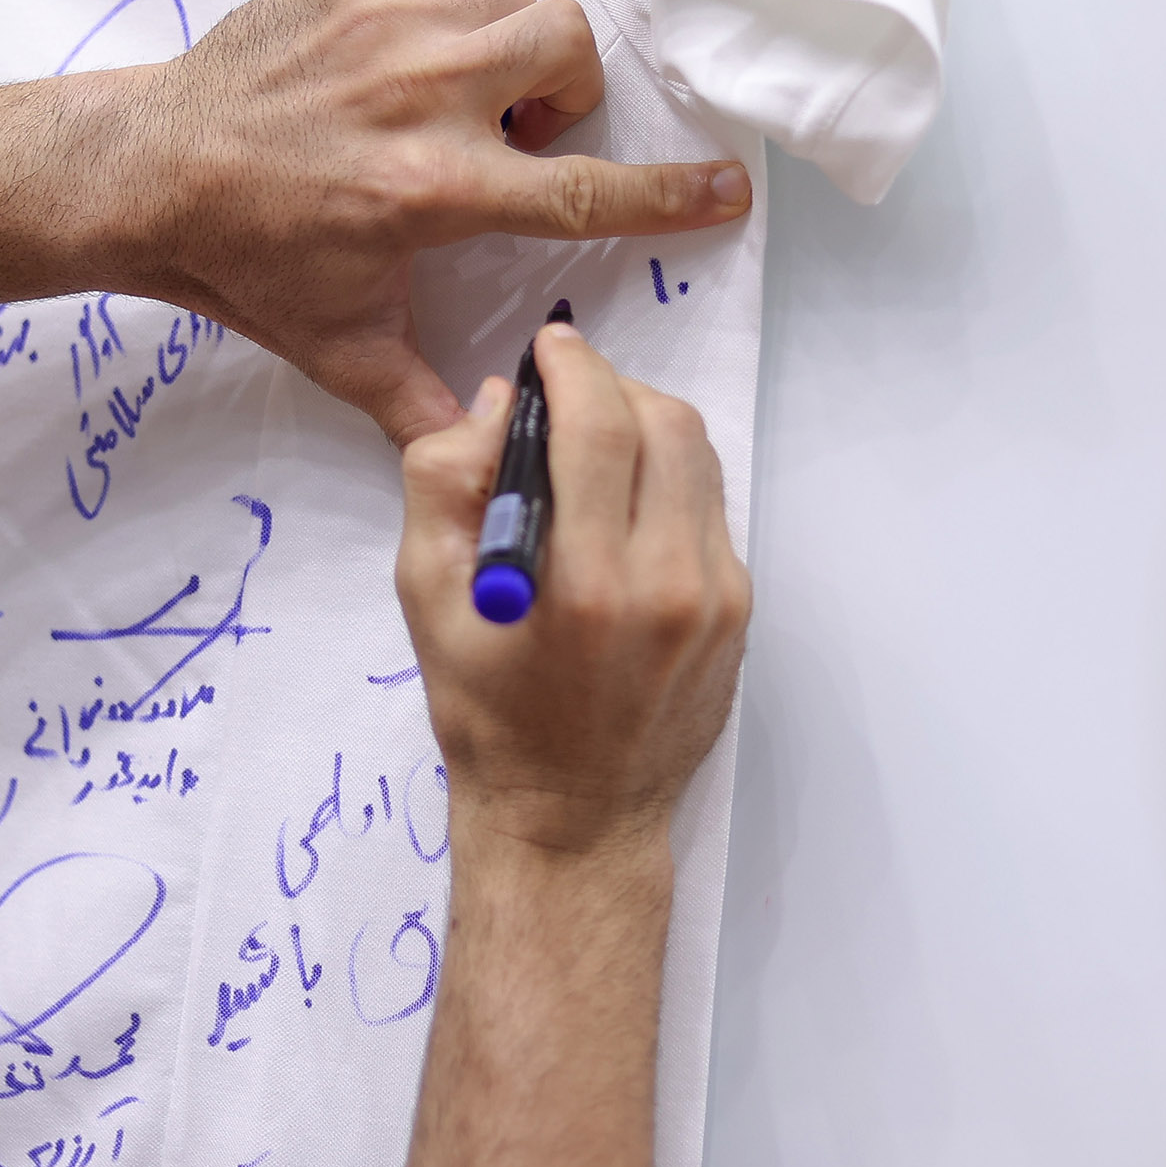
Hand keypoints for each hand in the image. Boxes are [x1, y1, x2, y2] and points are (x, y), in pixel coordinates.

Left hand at [112, 0, 752, 445]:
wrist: (144, 174)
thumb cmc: (246, 260)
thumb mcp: (340, 348)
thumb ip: (423, 406)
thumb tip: (482, 457)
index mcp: (436, 190)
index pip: (584, 190)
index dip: (670, 193)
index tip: (726, 185)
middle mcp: (421, 96)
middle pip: (565, 48)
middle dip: (563, 88)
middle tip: (511, 130)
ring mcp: (382, 23)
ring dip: (500, 44)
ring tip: (450, 92)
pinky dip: (435, 1)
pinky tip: (393, 53)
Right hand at [393, 321, 750, 859]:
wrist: (572, 818)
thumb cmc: (487, 716)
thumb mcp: (425, 598)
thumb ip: (446, 482)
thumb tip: (497, 403)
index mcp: (588, 583)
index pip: (600, 424)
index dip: (573, 366)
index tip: (548, 348)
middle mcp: (670, 585)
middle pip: (664, 423)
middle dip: (611, 386)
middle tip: (563, 392)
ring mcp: (718, 600)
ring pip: (698, 457)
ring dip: (645, 424)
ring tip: (592, 441)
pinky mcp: (740, 612)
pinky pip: (708, 508)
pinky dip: (666, 480)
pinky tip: (621, 506)